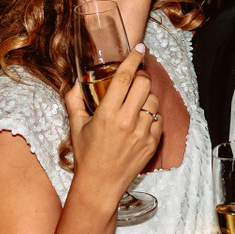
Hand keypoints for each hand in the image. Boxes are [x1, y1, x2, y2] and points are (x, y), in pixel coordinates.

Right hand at [62, 46, 161, 211]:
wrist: (100, 185)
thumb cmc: (87, 155)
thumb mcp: (76, 126)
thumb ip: (74, 101)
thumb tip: (76, 82)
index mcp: (107, 114)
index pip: (124, 78)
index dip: (133, 59)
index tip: (138, 48)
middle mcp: (127, 121)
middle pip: (144, 84)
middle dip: (141, 76)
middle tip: (135, 78)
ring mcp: (142, 133)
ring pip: (154, 100)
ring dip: (146, 96)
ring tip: (137, 103)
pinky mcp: (152, 144)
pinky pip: (159, 119)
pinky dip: (152, 116)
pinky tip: (141, 121)